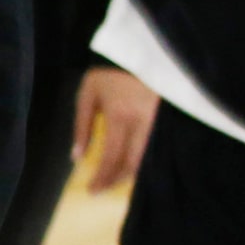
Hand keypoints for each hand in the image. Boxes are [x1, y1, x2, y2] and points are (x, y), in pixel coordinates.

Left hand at [74, 67, 158, 191]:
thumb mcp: (87, 94)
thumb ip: (81, 125)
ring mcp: (158, 123)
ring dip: (132, 174)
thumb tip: (77, 156)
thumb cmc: (108, 73)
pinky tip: (136, 168)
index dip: (102, 176)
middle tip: (102, 190)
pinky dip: (146, 162)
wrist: (137, 53)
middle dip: (116, 180)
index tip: (92, 191)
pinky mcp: (168, 121)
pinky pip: (158, 149)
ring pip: (148, 158)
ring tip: (116, 181)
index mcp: (120, 116)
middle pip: (132, 162)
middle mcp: (142, 123)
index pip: (112, 155)